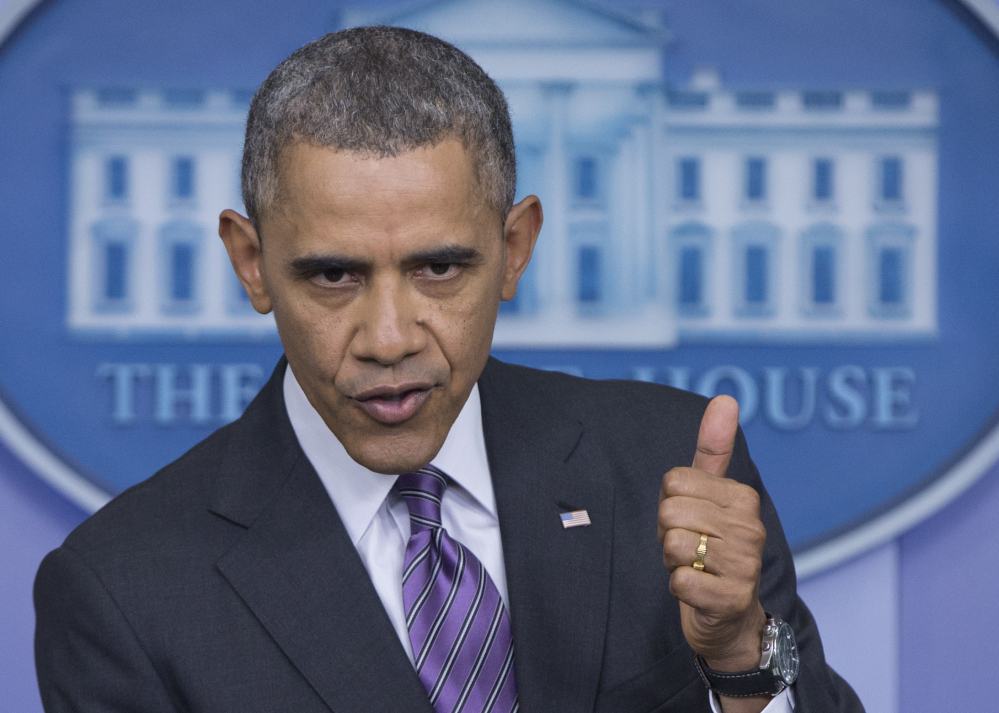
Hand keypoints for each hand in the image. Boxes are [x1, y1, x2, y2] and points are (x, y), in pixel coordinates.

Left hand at [657, 395, 767, 675]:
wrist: (728, 618)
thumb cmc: (711, 548)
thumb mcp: (710, 496)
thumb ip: (713, 449)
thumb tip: (725, 399)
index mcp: (743, 497)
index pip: (673, 481)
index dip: (670, 504)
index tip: (690, 522)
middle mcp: (750, 528)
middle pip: (670, 512)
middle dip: (667, 533)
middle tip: (689, 549)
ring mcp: (745, 566)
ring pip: (673, 545)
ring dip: (672, 562)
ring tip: (694, 568)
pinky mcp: (731, 599)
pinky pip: (679, 582)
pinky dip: (678, 588)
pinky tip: (697, 591)